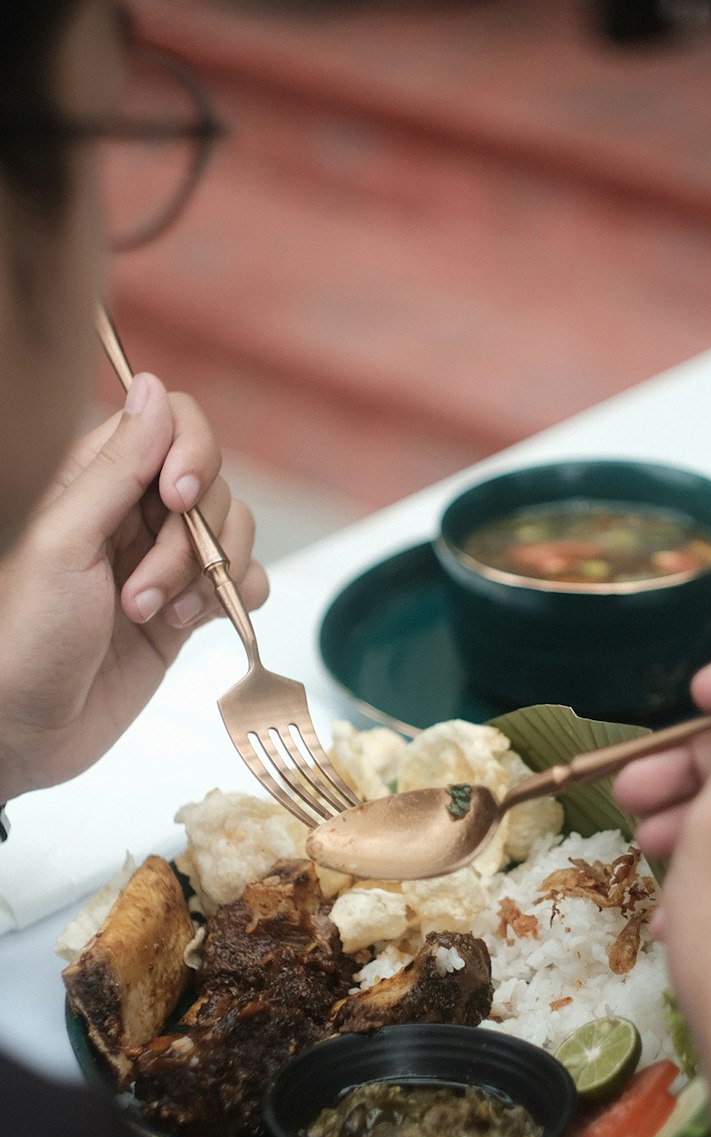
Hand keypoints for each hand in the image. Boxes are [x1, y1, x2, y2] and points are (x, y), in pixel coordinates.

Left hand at [0, 373, 268, 801]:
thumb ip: (116, 467)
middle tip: (142, 593)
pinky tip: (194, 625)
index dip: (192, 454)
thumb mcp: (66, 543)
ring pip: (235, 535)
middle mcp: (134, 513)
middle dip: (192, 542)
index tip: (178, 500)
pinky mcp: (188, 611)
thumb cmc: (24, 637)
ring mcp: (165, 562)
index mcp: (96, 480)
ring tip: (154, 618)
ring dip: (208, 579)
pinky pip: (245, 584)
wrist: (25, 731)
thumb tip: (155, 389)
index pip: (173, 423)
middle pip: (213, 485)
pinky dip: (237, 601)